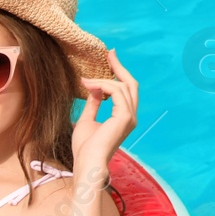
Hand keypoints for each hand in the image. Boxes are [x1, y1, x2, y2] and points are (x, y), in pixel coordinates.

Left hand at [73, 49, 138, 175]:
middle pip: (130, 84)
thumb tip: (94, 88)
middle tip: (109, 53)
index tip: (109, 59)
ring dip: (102, 80)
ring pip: (121, 86)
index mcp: (124, 117)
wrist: (87, 162)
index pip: (125, 91)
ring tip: (84, 80)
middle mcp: (130, 116)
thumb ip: (93, 104)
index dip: (119, 74)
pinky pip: (116, 92)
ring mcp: (130, 117)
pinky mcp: (124, 117)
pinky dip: (102, 86)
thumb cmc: (85, 148)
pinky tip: (88, 86)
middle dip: (119, 67)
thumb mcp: (86, 120)